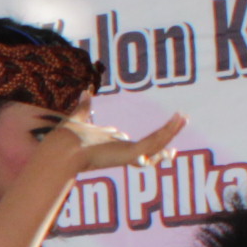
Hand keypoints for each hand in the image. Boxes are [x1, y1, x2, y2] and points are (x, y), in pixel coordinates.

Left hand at [27, 106, 185, 180]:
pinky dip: (167, 130)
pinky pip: (154, 142)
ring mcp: (127, 154)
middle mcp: (121, 152)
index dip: (144, 143)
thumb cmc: (66, 138)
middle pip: (148, 147)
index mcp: (110, 147)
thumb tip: (85, 92)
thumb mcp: (78, 118)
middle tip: (177, 134)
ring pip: (155, 144)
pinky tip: (177, 120)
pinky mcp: (132, 154)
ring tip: (183, 118)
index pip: (132, 145)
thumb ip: (84, 107)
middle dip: (163, 139)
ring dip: (170, 130)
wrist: (62, 150)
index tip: (156, 139)